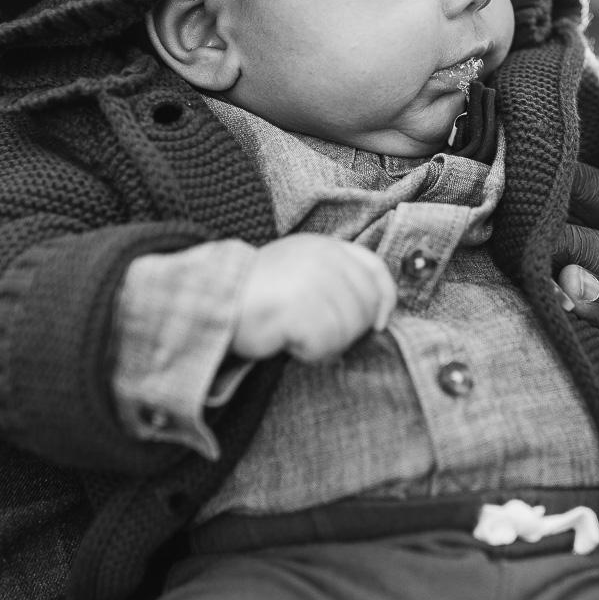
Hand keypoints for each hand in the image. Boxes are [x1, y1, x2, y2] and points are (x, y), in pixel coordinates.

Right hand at [232, 235, 396, 362]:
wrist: (213, 298)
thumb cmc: (257, 292)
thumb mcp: (300, 270)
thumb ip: (335, 279)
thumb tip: (377, 316)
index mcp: (324, 247)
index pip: (375, 270)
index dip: (385, 300)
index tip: (379, 323)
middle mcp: (323, 259)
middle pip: (365, 306)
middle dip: (349, 331)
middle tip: (318, 335)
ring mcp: (313, 281)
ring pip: (348, 329)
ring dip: (327, 344)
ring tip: (298, 336)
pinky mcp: (301, 307)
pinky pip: (327, 344)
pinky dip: (311, 352)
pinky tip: (289, 341)